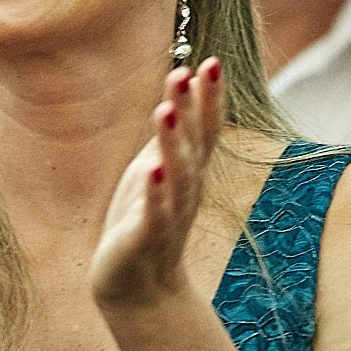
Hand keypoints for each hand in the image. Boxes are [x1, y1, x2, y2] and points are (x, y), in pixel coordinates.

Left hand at [92, 59, 224, 311]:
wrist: (138, 288)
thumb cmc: (145, 221)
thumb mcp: (159, 169)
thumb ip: (172, 135)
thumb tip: (181, 85)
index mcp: (189, 170)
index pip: (204, 128)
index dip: (209, 98)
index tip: (211, 62)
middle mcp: (187, 188)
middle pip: (193, 144)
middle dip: (189, 109)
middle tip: (185, 72)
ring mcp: (170, 212)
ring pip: (176, 174)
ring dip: (171, 143)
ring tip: (164, 110)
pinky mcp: (146, 237)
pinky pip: (155, 212)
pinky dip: (154, 191)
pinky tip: (152, 169)